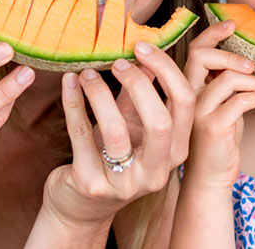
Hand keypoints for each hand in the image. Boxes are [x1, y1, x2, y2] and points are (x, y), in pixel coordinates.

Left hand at [39, 42, 195, 228]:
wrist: (81, 206)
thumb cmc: (111, 158)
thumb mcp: (131, 126)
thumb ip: (141, 94)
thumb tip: (145, 51)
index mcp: (176, 151)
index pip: (185, 103)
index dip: (166, 70)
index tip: (142, 47)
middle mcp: (157, 171)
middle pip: (160, 121)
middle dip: (138, 83)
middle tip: (117, 61)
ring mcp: (125, 183)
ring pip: (116, 130)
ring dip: (99, 93)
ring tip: (86, 73)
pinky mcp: (91, 185)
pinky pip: (81, 136)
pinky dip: (74, 104)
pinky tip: (69, 83)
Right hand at [182, 21, 254, 189]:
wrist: (211, 177)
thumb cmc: (219, 139)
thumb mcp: (222, 105)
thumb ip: (225, 82)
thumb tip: (246, 59)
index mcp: (188, 87)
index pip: (194, 50)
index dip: (212, 33)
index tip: (233, 23)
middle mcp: (187, 97)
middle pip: (201, 56)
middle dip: (231, 55)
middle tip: (253, 67)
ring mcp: (198, 112)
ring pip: (228, 79)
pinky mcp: (213, 127)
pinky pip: (240, 100)